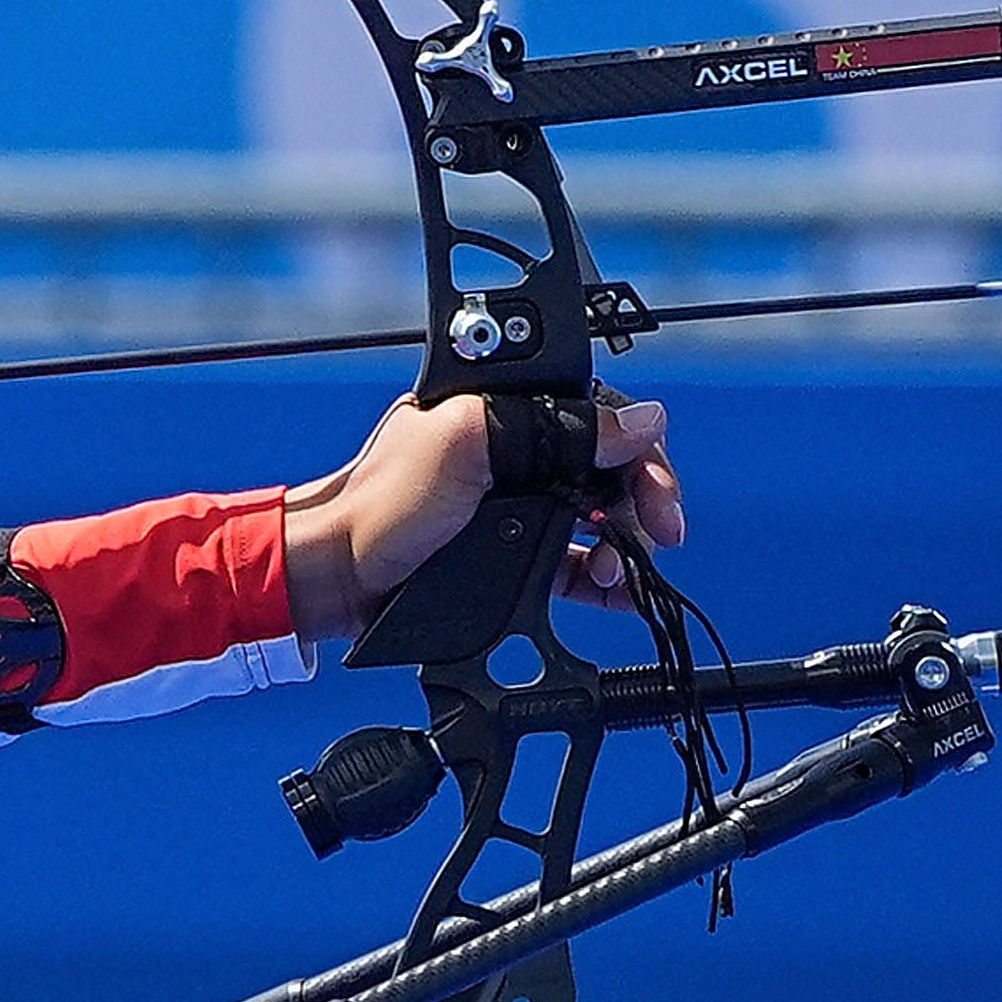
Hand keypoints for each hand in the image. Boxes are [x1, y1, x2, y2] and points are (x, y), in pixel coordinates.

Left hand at [283, 388, 680, 644]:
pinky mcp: (511, 554)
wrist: (338, 577)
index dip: (637, 452)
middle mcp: (516, 452)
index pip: (598, 417)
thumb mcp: (467, 443)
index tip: (656, 492)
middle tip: (662, 535)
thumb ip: (552, 425)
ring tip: (625, 572)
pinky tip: (621, 591)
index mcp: (505, 410)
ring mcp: (515, 506)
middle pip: (608, 469)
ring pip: (597, 517)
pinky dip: (604, 578)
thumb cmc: (381, 503)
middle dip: (643, 501)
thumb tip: (640, 420)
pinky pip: (575, 562)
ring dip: (625, 544)